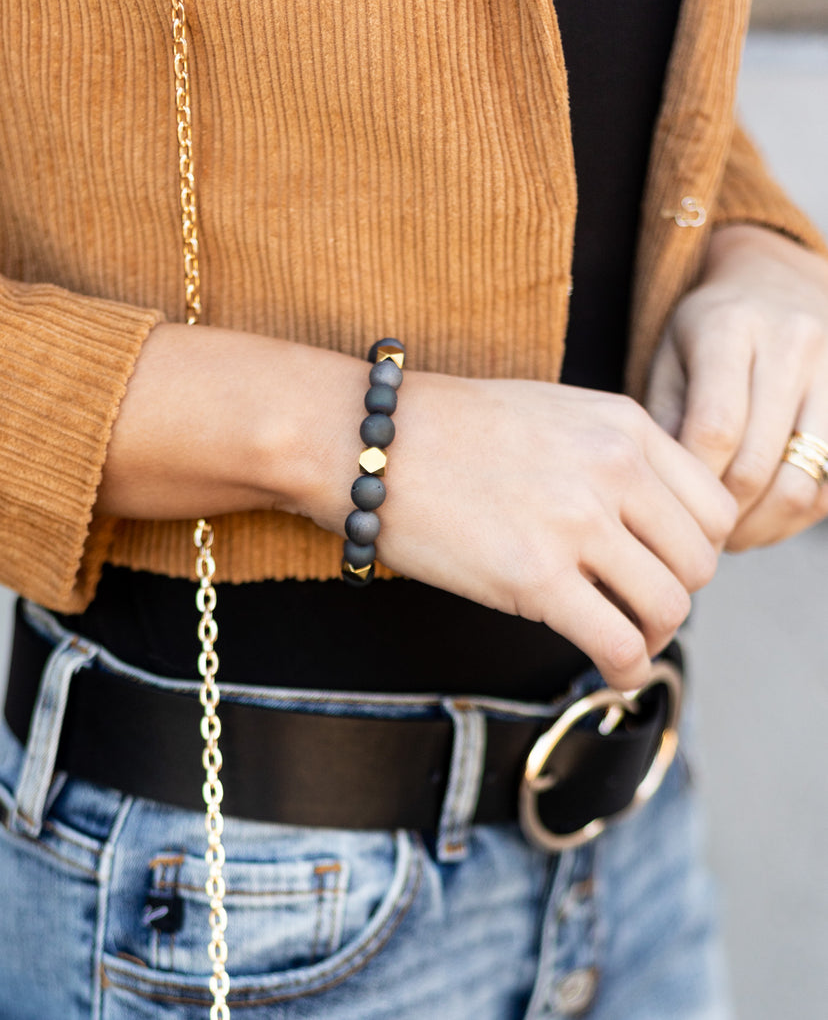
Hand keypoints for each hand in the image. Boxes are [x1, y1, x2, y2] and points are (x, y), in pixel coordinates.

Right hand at [369, 376, 734, 689]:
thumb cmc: (447, 428)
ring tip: (624, 639)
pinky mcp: (535, 579)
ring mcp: (576, 523)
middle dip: (676, 594)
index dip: (696, 548)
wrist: (369, 442)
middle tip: (639, 607)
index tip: (663, 566)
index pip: (714, 506)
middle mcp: (614, 469)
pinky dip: (625, 669)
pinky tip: (610, 669)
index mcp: (623, 426)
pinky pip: (619, 643)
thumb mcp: (553, 412)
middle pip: (699, 562)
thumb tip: (648, 521)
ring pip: (669, 607)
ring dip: (653, 635)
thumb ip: (612, 453)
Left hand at [646, 223, 827, 550]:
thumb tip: (662, 501)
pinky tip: (764, 522)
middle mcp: (793, 344)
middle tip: (692, 540)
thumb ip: (663, 421)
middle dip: (722, 517)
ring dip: (763, 527)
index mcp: (730, 328)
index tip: (667, 515)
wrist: (774, 282)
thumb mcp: (668, 360)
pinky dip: (796, 519)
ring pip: (805, 483)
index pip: (715, 428)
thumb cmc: (705, 333)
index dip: (690, 486)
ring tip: (728, 538)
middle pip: (759, 463)